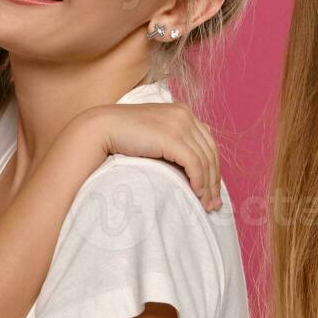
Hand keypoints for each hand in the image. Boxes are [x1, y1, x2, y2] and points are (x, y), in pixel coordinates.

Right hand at [82, 101, 222, 211]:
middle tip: (213, 204)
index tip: (212, 190)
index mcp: (182, 112)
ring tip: (205, 204)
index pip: (207, 142)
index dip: (214, 167)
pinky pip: (194, 163)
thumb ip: (171, 140)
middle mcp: (185, 115)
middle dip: (215, 180)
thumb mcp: (153, 134)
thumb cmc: (123, 135)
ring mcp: (179, 125)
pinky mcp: (172, 137)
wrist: (102, 127)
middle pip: (210, 152)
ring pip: (205, 159)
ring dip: (208, 185)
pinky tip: (196, 193)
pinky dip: (199, 180)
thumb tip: (188, 161)